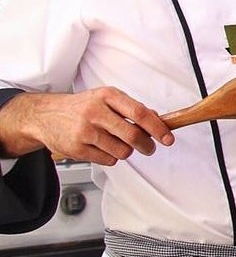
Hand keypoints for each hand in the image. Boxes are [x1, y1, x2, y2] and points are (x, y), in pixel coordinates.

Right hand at [0, 89, 173, 164]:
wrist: (45, 115)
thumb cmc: (82, 106)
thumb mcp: (106, 98)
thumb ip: (131, 108)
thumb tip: (158, 118)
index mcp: (107, 96)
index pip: (139, 113)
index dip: (157, 127)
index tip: (167, 137)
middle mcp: (96, 112)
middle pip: (132, 135)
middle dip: (147, 145)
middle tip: (149, 148)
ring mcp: (85, 131)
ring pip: (122, 151)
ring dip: (127, 152)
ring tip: (119, 144)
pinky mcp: (77, 149)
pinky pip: (107, 160)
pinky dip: (111, 158)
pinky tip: (103, 148)